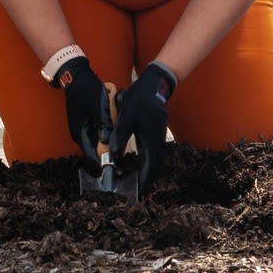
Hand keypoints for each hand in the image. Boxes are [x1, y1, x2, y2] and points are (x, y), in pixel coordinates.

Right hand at [55, 56, 108, 168]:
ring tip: (119, 131)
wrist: (77, 77)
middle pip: (97, 148)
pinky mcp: (87, 122)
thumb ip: (102, 124)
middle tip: (123, 148)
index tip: (117, 161)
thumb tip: (107, 140)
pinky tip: (114, 120)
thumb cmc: (86, 90)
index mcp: (79, 133)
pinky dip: (107, 128)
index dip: (104, 160)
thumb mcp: (97, 107)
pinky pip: (99, 130)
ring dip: (109, 137)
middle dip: (109, 147)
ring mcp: (83, 128)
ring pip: (99, 139)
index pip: (92, 154)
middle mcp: (80, 133)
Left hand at [112, 64, 177, 186]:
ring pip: (156, 158)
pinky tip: (139, 162)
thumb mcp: (126, 117)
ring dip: (148, 169)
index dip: (144, 178)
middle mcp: (158, 139)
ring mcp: (159, 136)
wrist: (154, 84)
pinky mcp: (157, 132)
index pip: (150, 165)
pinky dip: (148, 160)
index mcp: (151, 138)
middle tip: (136, 188)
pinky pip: (155, 151)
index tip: (137, 189)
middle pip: (156, 165)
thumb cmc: (139, 100)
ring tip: (137, 178)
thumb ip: (120, 135)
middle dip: (147, 178)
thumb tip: (113, 152)